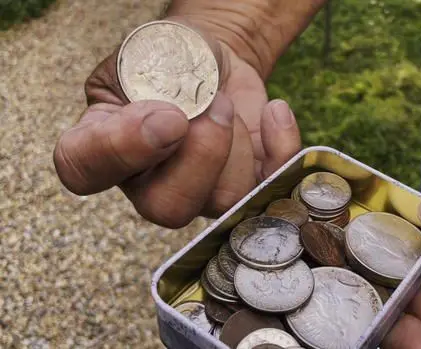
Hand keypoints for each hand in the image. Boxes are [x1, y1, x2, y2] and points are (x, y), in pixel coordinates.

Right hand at [53, 17, 300, 227]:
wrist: (211, 62)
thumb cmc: (171, 57)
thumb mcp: (149, 53)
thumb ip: (151, 83)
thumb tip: (177, 125)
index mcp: (102, 142)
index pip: (84, 169)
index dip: (123, 149)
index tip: (167, 114)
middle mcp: (145, 180)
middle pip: (167, 207)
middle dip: (202, 155)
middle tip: (213, 105)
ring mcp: (198, 192)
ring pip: (223, 199)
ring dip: (237, 142)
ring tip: (227, 101)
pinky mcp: (245, 187)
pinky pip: (270, 187)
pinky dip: (281, 147)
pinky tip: (273, 113)